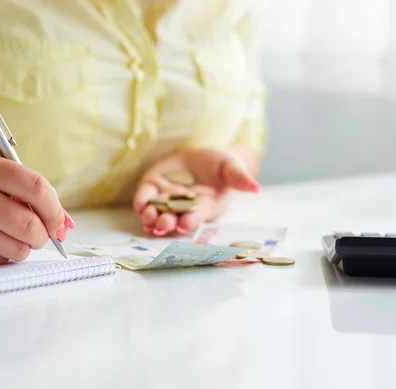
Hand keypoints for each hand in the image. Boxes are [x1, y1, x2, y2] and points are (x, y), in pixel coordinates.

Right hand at [0, 152, 74, 265]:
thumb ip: (23, 190)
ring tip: (10, 238)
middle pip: (30, 225)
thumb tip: (64, 222)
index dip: (55, 209)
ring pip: (16, 248)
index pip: (36, 187)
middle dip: (42, 236)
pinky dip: (1, 257)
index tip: (58, 221)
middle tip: (38, 235)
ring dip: (22, 248)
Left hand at [133, 148, 259, 235]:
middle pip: (175, 219)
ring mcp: (168, 200)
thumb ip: (240, 178)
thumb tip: (256, 188)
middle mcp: (185, 207)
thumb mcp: (232, 167)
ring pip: (158, 214)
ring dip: (151, 218)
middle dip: (167, 223)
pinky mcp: (154, 189)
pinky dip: (141, 204)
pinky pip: (145, 200)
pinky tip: (140, 206)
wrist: (203, 157)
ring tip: (148, 217)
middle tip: (162, 223)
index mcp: (206, 205)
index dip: (192, 220)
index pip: (198, 215)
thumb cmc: (221, 165)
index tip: (184, 224)